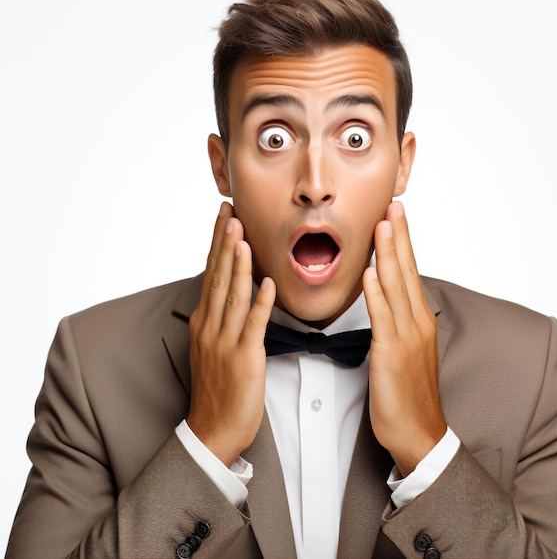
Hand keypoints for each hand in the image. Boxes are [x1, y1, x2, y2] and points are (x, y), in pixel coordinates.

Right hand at [187, 202, 275, 466]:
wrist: (211, 430)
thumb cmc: (216, 389)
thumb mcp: (209, 347)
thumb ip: (219, 317)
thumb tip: (227, 291)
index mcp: (203, 321)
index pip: (211, 274)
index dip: (217, 244)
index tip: (222, 217)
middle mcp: (210, 326)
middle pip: (219, 277)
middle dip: (225, 243)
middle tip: (230, 212)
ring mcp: (225, 341)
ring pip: (233, 295)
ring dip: (238, 264)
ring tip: (242, 235)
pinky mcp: (244, 357)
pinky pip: (254, 325)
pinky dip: (261, 302)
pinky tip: (267, 282)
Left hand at [363, 200, 446, 476]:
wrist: (419, 432)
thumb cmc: (409, 393)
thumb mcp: (407, 349)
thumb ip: (397, 319)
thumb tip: (386, 295)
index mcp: (419, 319)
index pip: (410, 271)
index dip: (402, 242)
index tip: (396, 215)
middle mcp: (417, 321)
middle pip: (406, 270)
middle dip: (399, 236)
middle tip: (394, 205)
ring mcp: (406, 336)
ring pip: (396, 287)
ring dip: (388, 254)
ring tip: (382, 225)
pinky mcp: (391, 353)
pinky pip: (382, 318)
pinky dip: (376, 293)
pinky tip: (370, 273)